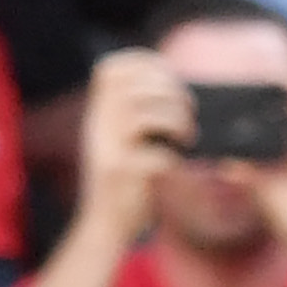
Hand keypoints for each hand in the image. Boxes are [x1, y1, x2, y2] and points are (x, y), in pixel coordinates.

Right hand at [76, 47, 190, 242]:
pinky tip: (175, 163)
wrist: (105, 224)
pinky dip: (172, 156)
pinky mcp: (121, 175)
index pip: (111, 69)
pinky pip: (155, 154)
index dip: (145, 62)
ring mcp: (108, 150)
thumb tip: (175, 89)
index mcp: (98, 115)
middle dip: (172, 93)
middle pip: (134, 87)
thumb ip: (136, 114)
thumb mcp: (122, 140)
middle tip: (189, 111)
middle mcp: (98, 127)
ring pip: (143, 114)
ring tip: (187, 137)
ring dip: (177, 121)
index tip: (171, 77)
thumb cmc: (126, 180)